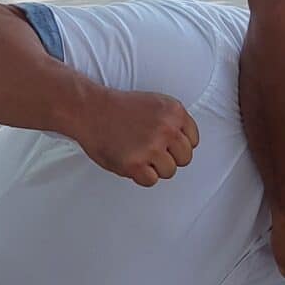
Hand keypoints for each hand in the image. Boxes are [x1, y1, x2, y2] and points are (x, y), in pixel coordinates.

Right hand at [77, 87, 198, 185]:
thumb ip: (174, 122)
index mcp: (174, 112)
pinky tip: (131, 161)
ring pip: (169, 171)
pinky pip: (151, 181)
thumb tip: (185, 144)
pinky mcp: (135, 163)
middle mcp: (166, 129)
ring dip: (155, 167)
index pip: (193, 141)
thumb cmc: (119, 109)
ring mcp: (151, 147)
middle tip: (151, 151)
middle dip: (170, 158)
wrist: (91, 110)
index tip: (165, 144)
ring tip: (139, 154)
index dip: (178, 145)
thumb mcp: (156, 104)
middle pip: (185, 158)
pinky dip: (141, 175)